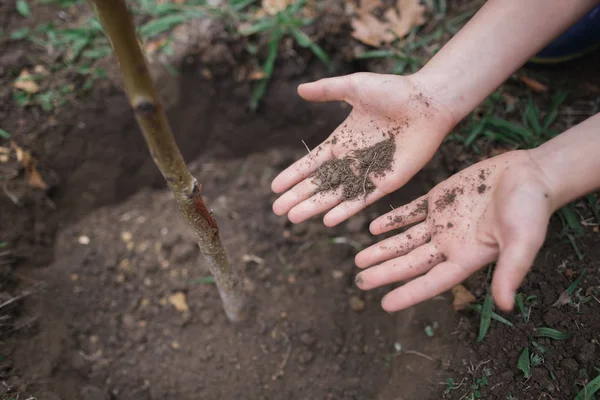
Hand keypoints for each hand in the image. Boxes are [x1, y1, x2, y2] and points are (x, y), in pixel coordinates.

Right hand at [271, 72, 455, 226]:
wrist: (429, 101)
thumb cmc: (394, 91)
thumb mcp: (353, 87)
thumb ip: (326, 91)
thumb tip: (298, 90)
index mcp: (342, 140)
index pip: (312, 163)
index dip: (294, 175)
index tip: (275, 187)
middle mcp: (352, 159)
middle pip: (319, 183)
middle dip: (298, 197)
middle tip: (277, 211)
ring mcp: (369, 172)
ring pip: (336, 195)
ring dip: (314, 207)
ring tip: (293, 219)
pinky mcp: (387, 182)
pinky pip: (363, 199)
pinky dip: (345, 210)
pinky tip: (327, 220)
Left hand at [354, 150, 554, 311]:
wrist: (531, 174)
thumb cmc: (531, 209)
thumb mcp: (523, 240)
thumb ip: (511, 270)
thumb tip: (505, 305)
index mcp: (467, 257)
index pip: (432, 281)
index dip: (409, 293)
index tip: (384, 304)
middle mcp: (450, 243)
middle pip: (411, 262)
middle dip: (385, 272)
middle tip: (359, 281)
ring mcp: (443, 221)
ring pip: (405, 239)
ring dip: (383, 248)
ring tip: (359, 260)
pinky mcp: (440, 199)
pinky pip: (410, 213)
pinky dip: (392, 220)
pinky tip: (373, 227)